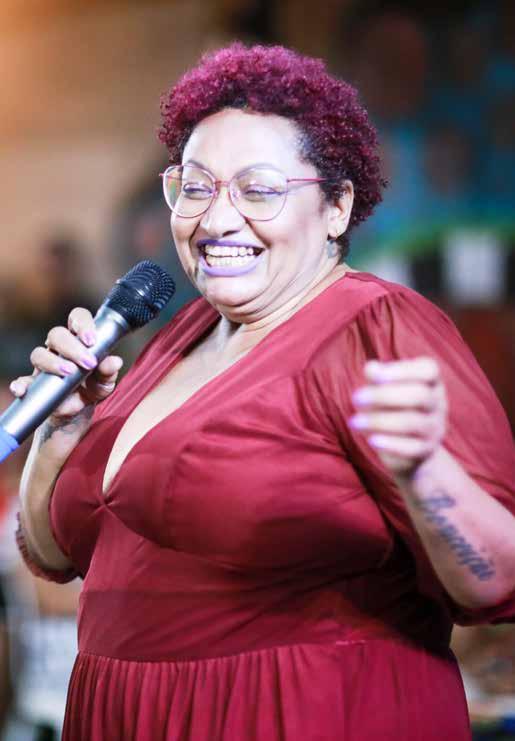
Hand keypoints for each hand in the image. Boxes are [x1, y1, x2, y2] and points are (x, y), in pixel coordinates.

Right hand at [9, 307, 122, 423]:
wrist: (78, 412)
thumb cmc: (92, 387)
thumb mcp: (105, 381)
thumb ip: (109, 370)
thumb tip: (114, 362)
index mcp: (78, 339)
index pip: (77, 318)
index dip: (82, 323)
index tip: (91, 339)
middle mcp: (59, 348)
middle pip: (57, 334)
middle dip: (72, 347)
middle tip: (87, 362)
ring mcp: (44, 365)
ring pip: (39, 354)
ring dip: (53, 362)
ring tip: (69, 373)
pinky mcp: (34, 384)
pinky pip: (23, 381)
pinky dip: (22, 384)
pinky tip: (23, 390)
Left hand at [349, 357, 446, 475]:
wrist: (404, 445)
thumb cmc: (390, 406)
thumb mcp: (381, 387)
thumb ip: (376, 376)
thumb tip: (372, 369)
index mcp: (431, 381)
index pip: (428, 369)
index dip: (401, 371)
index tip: (373, 377)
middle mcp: (437, 403)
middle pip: (420, 395)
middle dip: (384, 396)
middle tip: (356, 399)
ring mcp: (434, 427)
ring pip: (412, 422)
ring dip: (380, 421)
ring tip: (355, 422)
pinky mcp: (426, 450)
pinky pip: (411, 448)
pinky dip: (390, 444)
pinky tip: (371, 440)